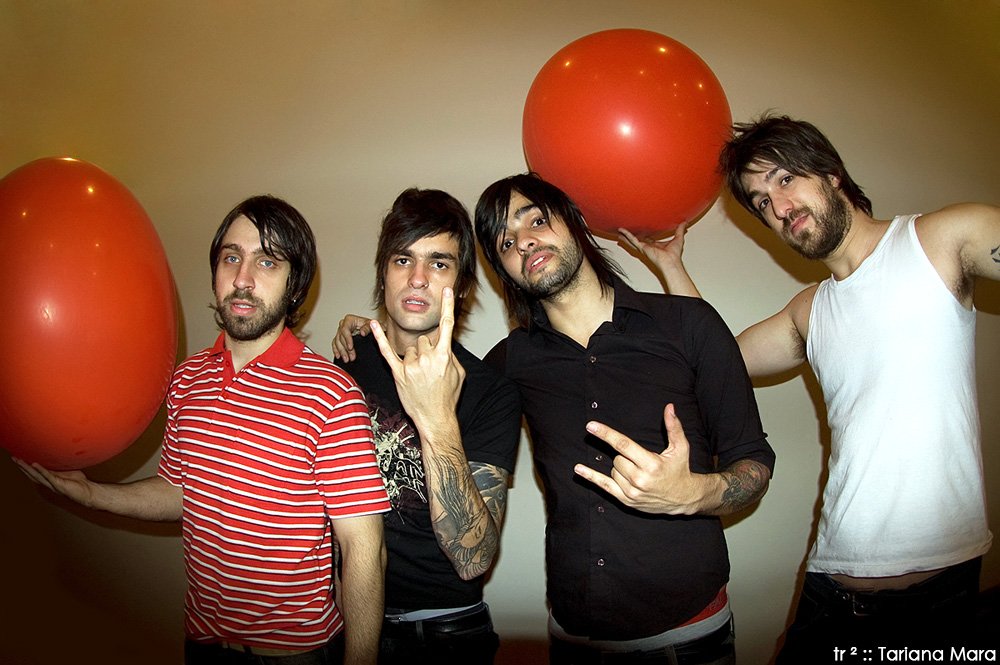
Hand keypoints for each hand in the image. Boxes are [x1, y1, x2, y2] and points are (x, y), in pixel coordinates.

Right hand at [15, 457, 96, 506]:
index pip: (36, 473)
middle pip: (32, 474)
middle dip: (23, 467)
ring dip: (27, 468)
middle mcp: (49, 483)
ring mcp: (53, 484)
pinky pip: (48, 476)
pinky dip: (41, 470)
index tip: (20, 459)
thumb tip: (61, 457)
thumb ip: (62, 466)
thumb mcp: (69, 471)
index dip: (27, 467)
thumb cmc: (80, 483)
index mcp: (51, 479)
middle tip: (14, 458)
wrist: (89, 492)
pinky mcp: (59, 484)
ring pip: (37, 476)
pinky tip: (34, 465)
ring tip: (19, 461)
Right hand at [332, 314, 372, 361]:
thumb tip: (362, 332)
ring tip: (347, 359)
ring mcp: (341, 331)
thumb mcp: (371, 326)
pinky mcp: (340, 337)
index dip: (347, 339)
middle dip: (345, 348)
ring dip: (341, 352)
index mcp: (349, 320)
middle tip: (351, 357)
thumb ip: (367, 328)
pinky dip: (336, 350)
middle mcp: (343, 324)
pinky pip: (335, 343)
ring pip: (337, 342)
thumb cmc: (371, 326)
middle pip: (341, 337)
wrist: (372, 328)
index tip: (350, 347)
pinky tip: (339, 356)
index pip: (345, 329)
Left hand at [369, 287, 464, 429]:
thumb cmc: (448, 397)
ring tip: (419, 378)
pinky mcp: (398, 373)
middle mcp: (428, 358)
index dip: (447, 306)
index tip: (445, 290)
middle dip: (426, 351)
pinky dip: (379, 338)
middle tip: (429, 370)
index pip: (447, 326)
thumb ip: (451, 355)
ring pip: (410, 349)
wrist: (435, 418)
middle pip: (424, 340)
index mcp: (445, 356)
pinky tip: (373, 324)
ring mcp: (411, 366)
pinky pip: (387, 351)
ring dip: (414, 360)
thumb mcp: (459, 374)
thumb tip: (443, 345)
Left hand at [574, 404, 709, 514]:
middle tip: (640, 460)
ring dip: (620, 467)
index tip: (591, 426)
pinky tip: (578, 469)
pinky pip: (604, 486)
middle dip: (625, 456)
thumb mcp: (681, 448)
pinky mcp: (627, 500)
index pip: (623, 445)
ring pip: (613, 470)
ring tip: (639, 471)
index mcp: (651, 464)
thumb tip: (669, 407)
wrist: (684, 498)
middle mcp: (640, 479)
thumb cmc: (680, 470)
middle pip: (617, 458)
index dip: (606, 434)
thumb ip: (674, 427)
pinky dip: (591, 477)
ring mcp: (632, 492)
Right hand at [618, 222, 687, 273]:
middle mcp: (648, 247)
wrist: (671, 261)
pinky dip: (626, 235)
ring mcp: (644, 248)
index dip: (643, 235)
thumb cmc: (674, 255)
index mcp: (655, 246)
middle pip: (637, 240)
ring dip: (625, 236)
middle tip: (624, 232)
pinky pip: (632, 240)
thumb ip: (680, 230)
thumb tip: (684, 223)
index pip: (647, 239)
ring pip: (632, 240)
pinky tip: (621, 232)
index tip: (639, 231)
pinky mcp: (642, 247)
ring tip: (619, 231)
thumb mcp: (678, 238)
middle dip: (630, 236)